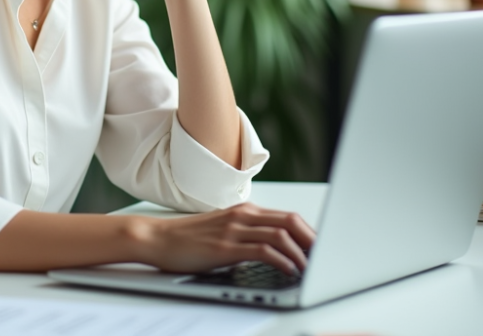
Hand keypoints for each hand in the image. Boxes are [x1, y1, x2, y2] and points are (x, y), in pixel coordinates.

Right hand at [132, 203, 315, 274]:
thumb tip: (274, 249)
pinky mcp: (225, 247)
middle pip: (290, 221)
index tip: (320, 249)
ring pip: (281, 235)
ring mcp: (234, 230)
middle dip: (312, 241)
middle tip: (324, 258)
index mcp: (244, 210)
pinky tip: (288, 271)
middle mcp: (242, 215)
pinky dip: (282, 261)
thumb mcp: (223, 229)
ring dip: (301, 254)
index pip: (287, 216)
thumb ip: (246, 233)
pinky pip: (263, 250)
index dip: (309, 232)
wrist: (157, 238)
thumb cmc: (188, 238)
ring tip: (310, 269)